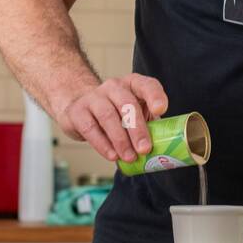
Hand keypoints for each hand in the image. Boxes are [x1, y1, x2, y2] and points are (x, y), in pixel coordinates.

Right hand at [54, 74, 168, 163]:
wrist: (79, 106)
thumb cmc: (115, 112)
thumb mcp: (133, 113)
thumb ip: (147, 125)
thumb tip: (164, 149)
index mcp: (132, 84)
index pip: (146, 85)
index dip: (155, 96)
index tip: (160, 110)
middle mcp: (113, 87)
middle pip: (127, 104)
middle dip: (137, 129)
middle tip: (145, 149)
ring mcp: (93, 97)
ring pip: (108, 116)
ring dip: (120, 140)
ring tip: (129, 157)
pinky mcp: (77, 112)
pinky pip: (91, 128)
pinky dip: (103, 145)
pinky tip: (112, 156)